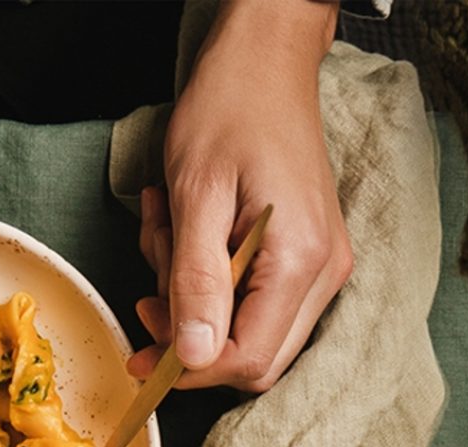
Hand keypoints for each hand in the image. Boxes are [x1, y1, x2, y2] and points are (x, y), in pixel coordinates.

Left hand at [132, 0, 350, 391]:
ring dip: (192, 296)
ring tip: (164, 231)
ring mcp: (320, 265)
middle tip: (148, 289)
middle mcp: (323, 272)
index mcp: (300, 260)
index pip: (250, 359)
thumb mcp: (196, 192)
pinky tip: (185, 231)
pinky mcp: (307, 256)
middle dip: (190, 333)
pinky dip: (209, 277)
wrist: (265, 59)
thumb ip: (196, 279)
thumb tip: (193, 356)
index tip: (144, 351)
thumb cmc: (230, 108)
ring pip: (249, 328)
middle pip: (255, 357)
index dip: (192, 367)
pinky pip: (254, 297)